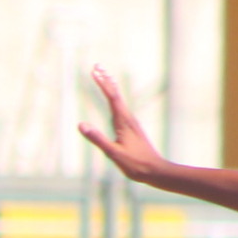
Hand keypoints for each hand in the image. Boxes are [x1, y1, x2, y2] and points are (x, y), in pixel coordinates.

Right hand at [76, 66, 167, 183]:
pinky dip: (116, 99)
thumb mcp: (113, 153)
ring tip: (105, 78)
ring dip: (111, 87)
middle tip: (97, 66)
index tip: (94, 71)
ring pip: (120, 100)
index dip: (102, 83)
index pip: (112, 97)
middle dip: (106, 80)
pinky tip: (115, 102)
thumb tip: (81, 124)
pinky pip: (122, 108)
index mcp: (123, 122)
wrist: (156, 171)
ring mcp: (132, 123)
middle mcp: (129, 119)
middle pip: (116, 94)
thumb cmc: (135, 164)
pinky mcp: (133, 129)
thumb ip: (97, 139)